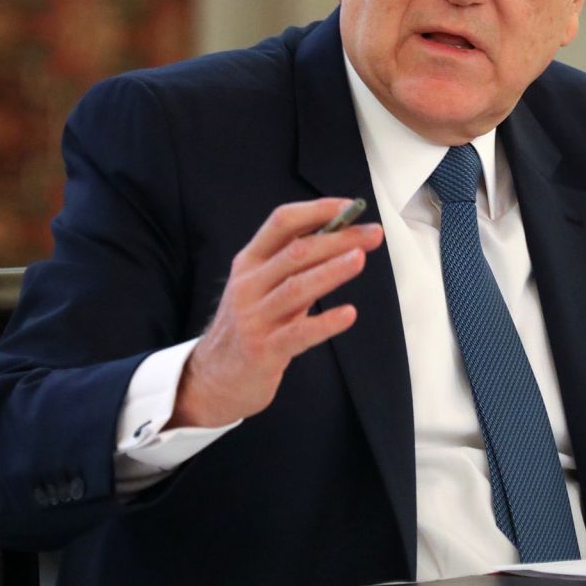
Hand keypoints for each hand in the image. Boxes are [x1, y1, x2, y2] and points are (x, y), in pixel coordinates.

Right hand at [169, 198, 383, 427]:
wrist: (212, 378)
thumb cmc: (250, 325)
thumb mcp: (263, 287)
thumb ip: (296, 266)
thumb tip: (345, 237)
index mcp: (249, 261)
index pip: (281, 222)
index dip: (318, 210)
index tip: (351, 207)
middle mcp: (248, 285)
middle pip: (295, 252)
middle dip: (338, 239)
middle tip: (372, 234)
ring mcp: (253, 318)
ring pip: (296, 287)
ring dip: (331, 270)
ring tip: (360, 258)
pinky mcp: (262, 351)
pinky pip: (297, 333)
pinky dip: (325, 322)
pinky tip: (348, 314)